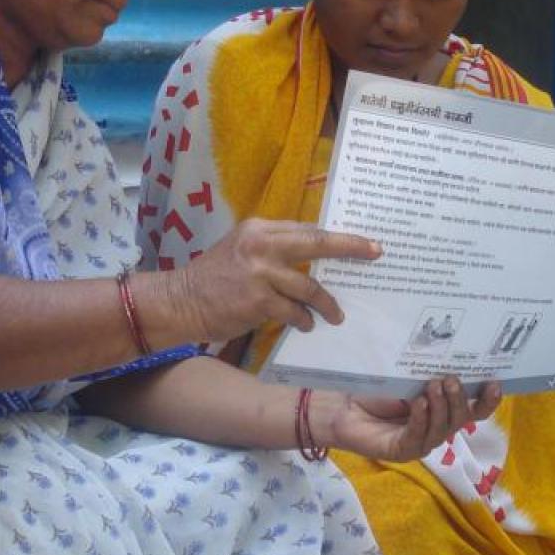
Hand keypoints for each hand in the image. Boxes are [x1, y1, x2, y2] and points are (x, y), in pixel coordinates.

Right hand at [171, 219, 380, 341]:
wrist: (180, 301)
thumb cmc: (214, 278)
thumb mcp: (241, 249)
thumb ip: (273, 249)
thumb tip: (313, 258)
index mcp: (259, 229)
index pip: (307, 229)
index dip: (338, 237)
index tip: (365, 242)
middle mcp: (261, 245)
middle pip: (316, 242)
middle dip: (349, 248)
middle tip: (374, 253)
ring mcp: (259, 272)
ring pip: (309, 286)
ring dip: (326, 303)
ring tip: (334, 315)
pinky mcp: (257, 300)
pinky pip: (293, 311)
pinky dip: (303, 319)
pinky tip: (305, 325)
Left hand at [323, 377, 500, 461]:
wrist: (342, 405)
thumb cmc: (376, 390)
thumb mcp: (409, 377)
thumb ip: (431, 373)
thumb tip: (453, 355)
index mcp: (444, 411)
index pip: (474, 410)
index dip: (487, 400)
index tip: (494, 383)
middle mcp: (437, 428)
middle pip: (460, 419)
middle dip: (459, 399)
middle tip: (451, 379)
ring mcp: (421, 442)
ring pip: (442, 429)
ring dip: (440, 407)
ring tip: (434, 387)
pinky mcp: (403, 451)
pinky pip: (418, 437)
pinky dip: (420, 419)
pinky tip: (418, 404)